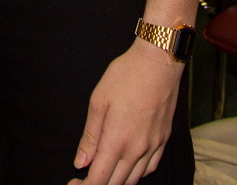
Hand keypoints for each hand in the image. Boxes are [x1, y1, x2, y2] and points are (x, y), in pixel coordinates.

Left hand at [70, 41, 183, 184]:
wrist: (158, 62)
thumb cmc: (125, 76)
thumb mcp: (98, 101)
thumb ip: (90, 136)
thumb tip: (80, 162)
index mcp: (117, 140)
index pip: (99, 178)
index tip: (74, 183)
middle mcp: (137, 149)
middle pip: (116, 183)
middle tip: (83, 180)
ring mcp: (153, 146)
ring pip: (134, 179)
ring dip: (117, 181)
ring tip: (103, 173)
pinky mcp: (163, 140)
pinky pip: (150, 168)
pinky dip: (137, 174)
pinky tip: (128, 167)